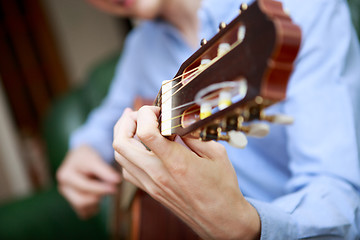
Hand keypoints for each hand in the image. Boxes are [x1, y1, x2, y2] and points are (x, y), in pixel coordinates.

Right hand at [57, 145, 120, 218]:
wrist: (81, 157)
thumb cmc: (88, 156)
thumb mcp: (95, 159)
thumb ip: (105, 171)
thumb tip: (117, 181)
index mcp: (65, 175)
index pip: (85, 186)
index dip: (101, 188)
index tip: (115, 187)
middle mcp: (63, 187)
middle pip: (81, 201)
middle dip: (99, 196)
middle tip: (113, 190)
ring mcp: (67, 196)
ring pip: (83, 209)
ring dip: (97, 203)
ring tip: (106, 190)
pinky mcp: (73, 202)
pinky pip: (84, 212)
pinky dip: (94, 208)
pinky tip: (100, 196)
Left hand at [113, 107, 259, 239]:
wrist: (221, 220)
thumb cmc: (222, 188)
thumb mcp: (216, 154)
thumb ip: (195, 136)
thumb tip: (180, 121)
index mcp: (176, 162)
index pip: (145, 133)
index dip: (145, 114)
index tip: (158, 110)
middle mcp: (158, 174)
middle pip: (121, 143)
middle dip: (125, 122)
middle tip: (136, 113)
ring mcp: (151, 184)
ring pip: (120, 157)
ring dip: (122, 136)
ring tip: (134, 125)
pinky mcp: (151, 192)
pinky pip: (127, 171)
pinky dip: (127, 155)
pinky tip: (139, 148)